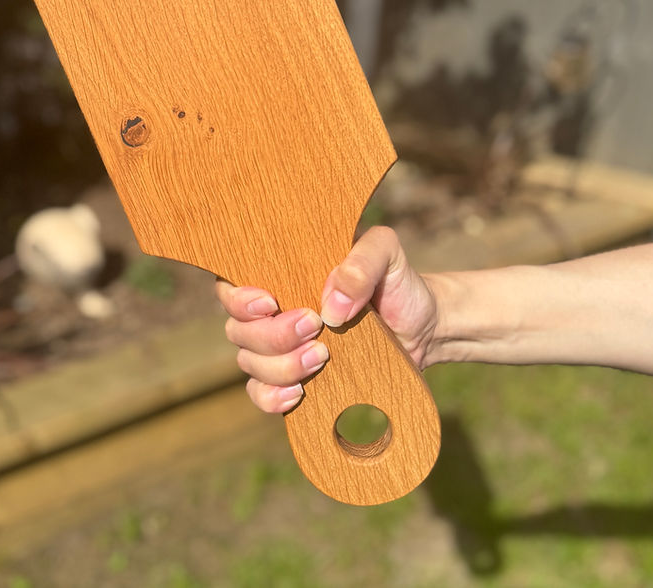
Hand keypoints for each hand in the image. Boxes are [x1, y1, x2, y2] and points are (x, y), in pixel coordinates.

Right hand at [216, 227, 439, 412]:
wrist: (421, 326)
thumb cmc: (394, 281)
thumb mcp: (386, 254)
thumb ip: (362, 262)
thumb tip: (332, 306)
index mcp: (280, 275)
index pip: (231, 285)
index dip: (239, 299)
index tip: (271, 303)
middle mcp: (272, 312)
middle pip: (238, 330)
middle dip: (274, 335)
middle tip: (316, 328)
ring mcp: (280, 349)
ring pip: (249, 364)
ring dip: (281, 365)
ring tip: (323, 357)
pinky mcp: (295, 380)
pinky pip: (261, 396)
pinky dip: (272, 399)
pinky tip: (299, 394)